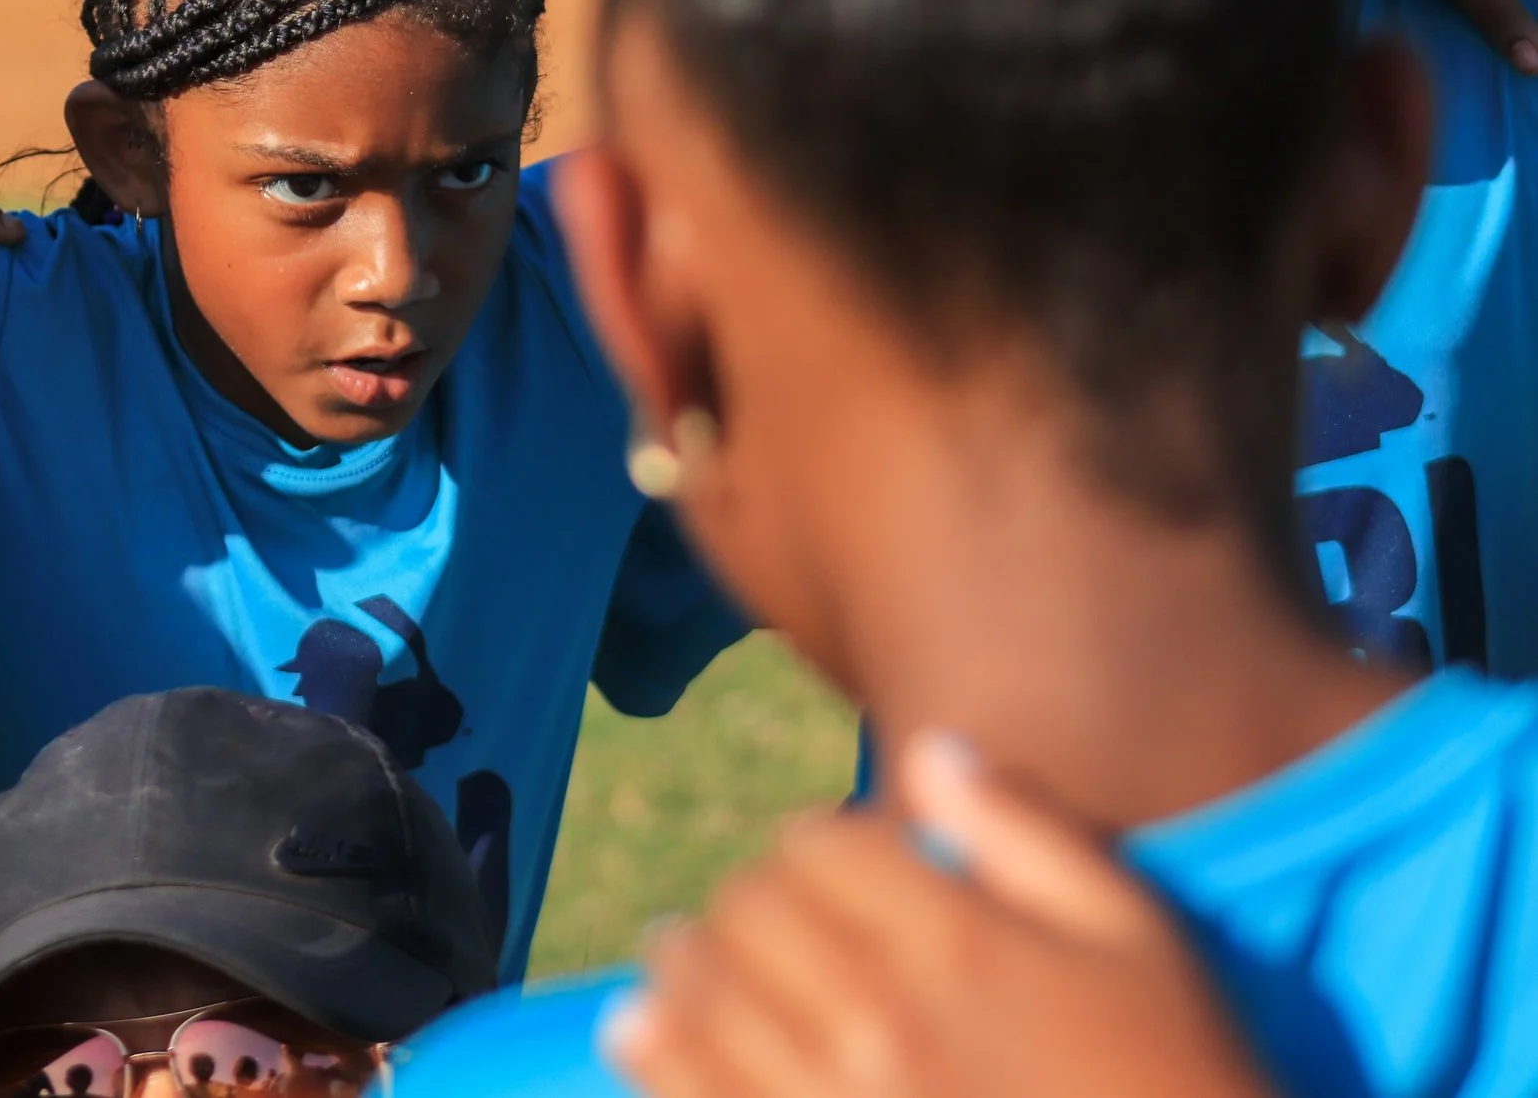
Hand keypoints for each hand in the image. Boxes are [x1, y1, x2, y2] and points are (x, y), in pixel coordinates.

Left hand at [603, 732, 1270, 1097]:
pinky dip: (657, 1055)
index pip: (817, 849)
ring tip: (676, 962)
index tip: (820, 865)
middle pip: (749, 917)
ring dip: (683, 972)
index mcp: (953, 945)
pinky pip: (693, 1092)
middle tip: (747, 914)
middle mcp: (877, 1021)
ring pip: (703, 1004)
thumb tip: (934, 751)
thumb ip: (1030, 836)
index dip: (811, 846)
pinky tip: (641, 1033)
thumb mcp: (1139, 939)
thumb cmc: (1174, 1075)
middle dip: (745, 903)